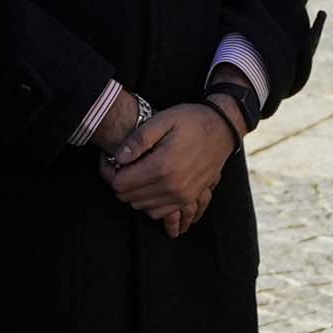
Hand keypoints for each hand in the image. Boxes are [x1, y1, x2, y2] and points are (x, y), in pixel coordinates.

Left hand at [104, 102, 236, 231]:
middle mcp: (171, 187)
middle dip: (120, 182)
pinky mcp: (188, 199)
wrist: (223, 130)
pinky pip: (159, 213)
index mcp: (162, 167)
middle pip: (128, 197)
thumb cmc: (192, 121)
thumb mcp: (164, 119)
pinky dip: (149, 202)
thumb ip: (138, 139)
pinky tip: (149, 185)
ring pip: (141, 207)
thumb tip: (118, 157)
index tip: (110, 160)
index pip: (120, 184)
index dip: (109, 172)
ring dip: (134, 193)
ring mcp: (181, 196)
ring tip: (137, 173)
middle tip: (122, 165)